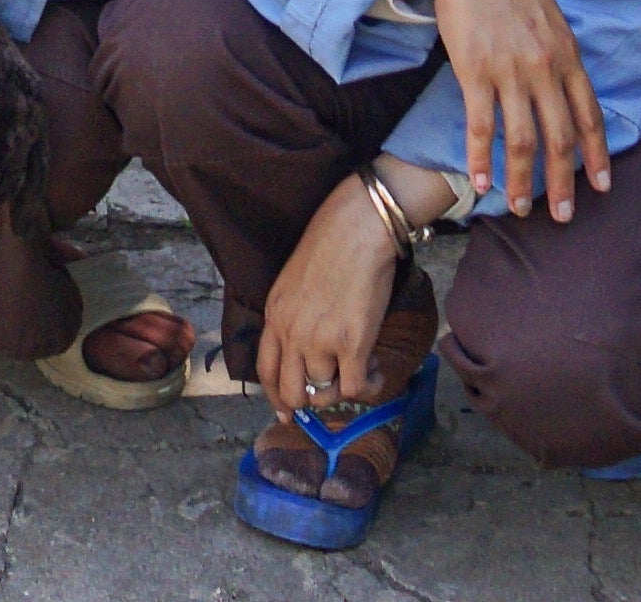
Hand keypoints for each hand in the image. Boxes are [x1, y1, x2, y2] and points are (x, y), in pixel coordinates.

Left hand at [254, 166, 415, 422]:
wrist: (357, 228)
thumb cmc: (332, 245)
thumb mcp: (293, 281)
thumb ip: (293, 315)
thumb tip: (308, 345)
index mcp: (274, 316)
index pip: (265, 371)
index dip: (275, 396)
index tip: (286, 410)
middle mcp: (292, 334)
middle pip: (290, 391)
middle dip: (309, 402)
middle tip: (328, 396)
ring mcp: (320, 341)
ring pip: (324, 392)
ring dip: (343, 388)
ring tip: (360, 369)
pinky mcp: (352, 344)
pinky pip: (354, 388)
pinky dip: (366, 388)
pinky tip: (375, 372)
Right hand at [406, 0, 608, 222]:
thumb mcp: (552, 19)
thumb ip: (561, 58)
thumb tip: (568, 93)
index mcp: (568, 56)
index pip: (590, 116)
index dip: (597, 155)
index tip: (601, 187)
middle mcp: (544, 68)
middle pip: (559, 138)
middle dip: (563, 182)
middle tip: (564, 215)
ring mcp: (509, 72)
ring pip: (522, 140)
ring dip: (523, 181)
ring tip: (520, 208)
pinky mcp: (474, 72)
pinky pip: (482, 126)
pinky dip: (482, 159)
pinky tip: (481, 183)